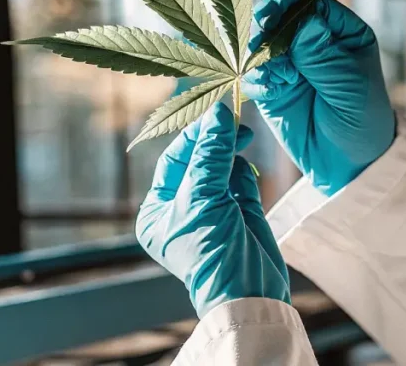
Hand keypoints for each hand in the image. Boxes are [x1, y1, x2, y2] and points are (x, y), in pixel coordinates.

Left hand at [136, 103, 289, 317]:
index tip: (219, 112)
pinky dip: (245, 172)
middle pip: (199, 162)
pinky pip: (241, 183)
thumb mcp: (205, 197)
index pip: (174, 159)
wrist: (248, 292)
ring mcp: (212, 213)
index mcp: (157, 211)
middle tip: (237, 119)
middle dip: (216, 141)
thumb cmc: (212, 250)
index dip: (196, 134)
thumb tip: (219, 112)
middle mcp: (181, 210)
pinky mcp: (241, 216)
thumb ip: (212, 153)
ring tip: (244, 135)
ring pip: (222, 170)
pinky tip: (249, 164)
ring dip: (231, 154)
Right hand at [243, 0, 396, 195]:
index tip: (270, 16)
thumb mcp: (350, 87)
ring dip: (260, 56)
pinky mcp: (272, 86)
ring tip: (278, 79)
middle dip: (265, 28)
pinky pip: (253, 73)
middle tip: (261, 46)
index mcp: (341, 31)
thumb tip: (305, 22)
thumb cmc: (362, 121)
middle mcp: (312, 41)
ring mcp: (290, 63)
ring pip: (260, 44)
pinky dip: (256, 79)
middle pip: (278, 17)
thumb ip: (324, 56)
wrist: (350, 163)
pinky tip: (272, 93)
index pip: (309, 3)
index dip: (287, 4)